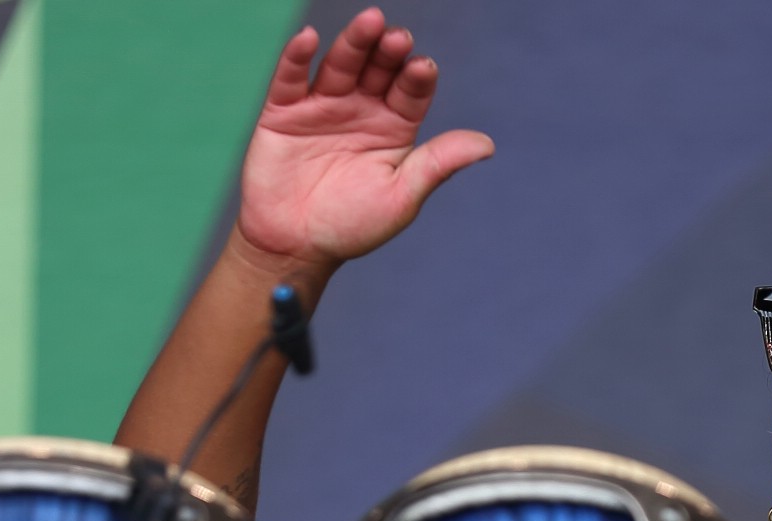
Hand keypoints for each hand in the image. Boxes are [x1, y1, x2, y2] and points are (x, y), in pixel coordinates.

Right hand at [234, 8, 494, 270]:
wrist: (294, 246)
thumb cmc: (351, 226)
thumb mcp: (402, 197)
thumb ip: (438, 165)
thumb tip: (488, 144)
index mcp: (394, 127)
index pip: (411, 91)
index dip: (417, 77)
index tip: (423, 68)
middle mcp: (361, 109)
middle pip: (378, 69)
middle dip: (388, 52)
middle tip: (399, 38)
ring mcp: (322, 107)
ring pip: (340, 65)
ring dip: (354, 43)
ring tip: (370, 22)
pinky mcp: (283, 112)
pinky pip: (290, 78)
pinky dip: (297, 57)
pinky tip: (310, 39)